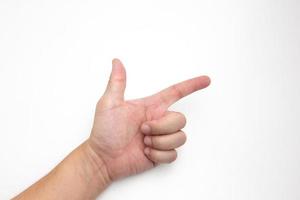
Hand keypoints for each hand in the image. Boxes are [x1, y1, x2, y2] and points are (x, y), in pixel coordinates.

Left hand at [88, 58, 210, 181]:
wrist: (103, 159)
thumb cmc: (104, 131)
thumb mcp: (109, 104)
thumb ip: (117, 82)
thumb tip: (116, 61)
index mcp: (151, 107)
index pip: (175, 92)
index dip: (191, 85)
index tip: (206, 80)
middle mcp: (159, 120)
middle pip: (180, 119)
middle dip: (162, 126)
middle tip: (143, 130)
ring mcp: (161, 137)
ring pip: (180, 137)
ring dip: (160, 142)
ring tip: (144, 143)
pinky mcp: (161, 153)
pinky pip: (173, 154)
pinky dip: (159, 155)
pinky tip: (146, 153)